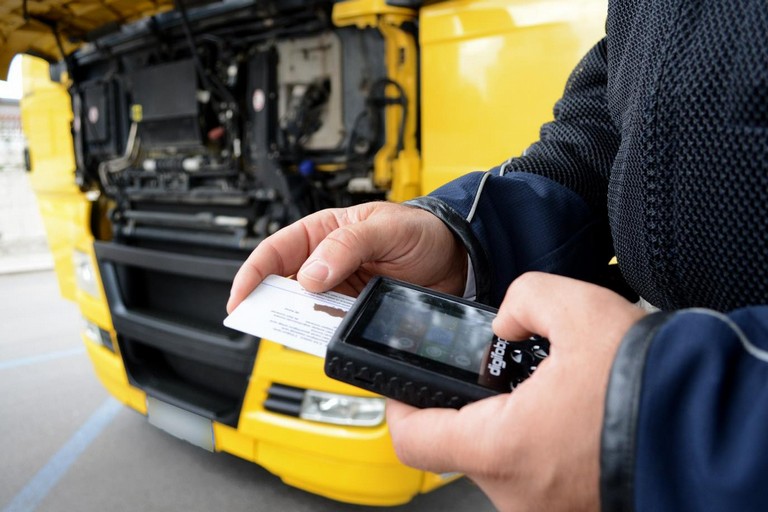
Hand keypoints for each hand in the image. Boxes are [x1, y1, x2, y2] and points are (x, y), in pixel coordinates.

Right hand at [227, 201, 467, 312]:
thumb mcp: (383, 228)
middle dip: (269, 303)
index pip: (275, 251)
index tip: (239, 298)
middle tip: (260, 321)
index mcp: (323, 233)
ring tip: (294, 330)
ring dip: (299, 321)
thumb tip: (311, 274)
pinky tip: (325, 337)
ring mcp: (341, 290)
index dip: (252, 274)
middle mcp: (326, 262)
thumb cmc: (422, 231)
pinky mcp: (357, 312)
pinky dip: (324, 334)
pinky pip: (331, 327)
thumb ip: (346, 246)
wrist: (459, 259)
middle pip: (283, 286)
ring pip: (305, 310)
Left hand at [386, 272, 645, 511]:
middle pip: (461, 444)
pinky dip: (541, 440)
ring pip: (503, 457)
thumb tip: (506, 320)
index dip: (397, 403)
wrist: (712, 430)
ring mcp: (546, 507)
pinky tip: (572, 412)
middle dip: (471, 402)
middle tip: (492, 372)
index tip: (402, 382)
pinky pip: (538, 471)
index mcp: (502, 447)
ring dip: (512, 420)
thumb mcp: (576, 309)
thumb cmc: (648, 386)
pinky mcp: (574, 508)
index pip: (412, 438)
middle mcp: (518, 492)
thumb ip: (523, 298)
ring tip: (544, 388)